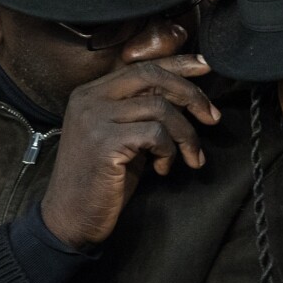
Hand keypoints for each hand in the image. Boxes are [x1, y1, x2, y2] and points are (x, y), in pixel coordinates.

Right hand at [40, 55, 220, 247]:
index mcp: (91, 92)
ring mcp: (95, 118)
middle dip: (190, 93)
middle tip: (212, 117)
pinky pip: (155, 134)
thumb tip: (184, 95)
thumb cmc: (101, 179)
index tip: (204, 67)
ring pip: (160, 108)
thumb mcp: (122, 136)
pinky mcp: (105, 142)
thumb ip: (142, 112)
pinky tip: (162, 168)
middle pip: (152, 76)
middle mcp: (90, 98)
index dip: (176, 64)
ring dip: (185, 134)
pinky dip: (169, 151)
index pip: (141, 66)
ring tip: (190, 156)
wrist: (70, 217)